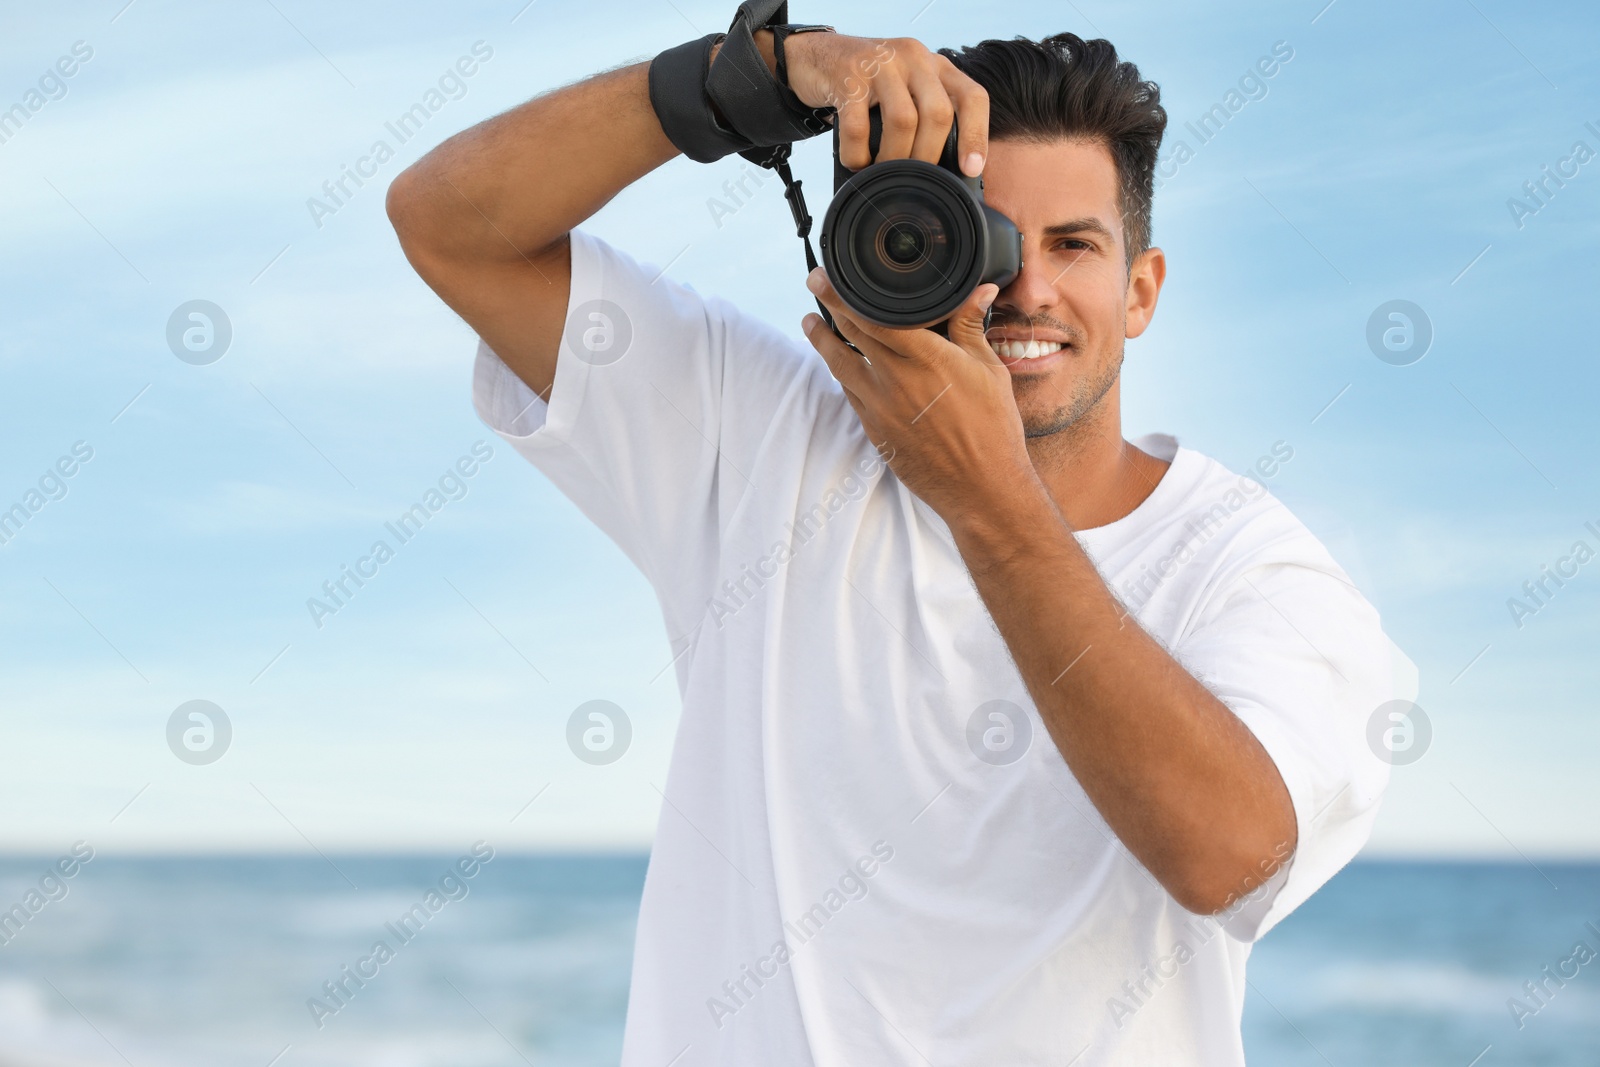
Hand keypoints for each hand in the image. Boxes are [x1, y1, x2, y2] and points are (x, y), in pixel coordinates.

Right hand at [781, 34, 989, 175]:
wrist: (821, 56)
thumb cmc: (870, 83)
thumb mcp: (907, 88)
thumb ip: (927, 115)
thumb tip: (945, 171)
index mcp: (936, 66)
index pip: (971, 97)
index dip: (976, 135)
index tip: (971, 168)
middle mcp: (914, 59)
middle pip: (938, 113)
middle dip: (928, 155)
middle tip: (915, 177)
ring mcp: (881, 65)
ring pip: (903, 120)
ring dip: (895, 158)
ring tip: (884, 171)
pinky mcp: (848, 77)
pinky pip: (858, 127)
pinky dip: (858, 154)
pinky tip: (857, 161)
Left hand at [801, 266, 1045, 529]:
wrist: (981, 487)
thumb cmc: (994, 428)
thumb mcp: (988, 370)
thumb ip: (971, 326)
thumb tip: (980, 288)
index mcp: (926, 358)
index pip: (872, 316)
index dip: (842, 294)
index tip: (826, 277)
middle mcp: (895, 380)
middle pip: (848, 334)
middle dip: (826, 306)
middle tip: (814, 285)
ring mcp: (880, 407)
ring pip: (838, 365)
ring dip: (821, 341)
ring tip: (810, 323)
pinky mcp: (875, 431)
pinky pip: (850, 394)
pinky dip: (841, 374)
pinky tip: (840, 364)